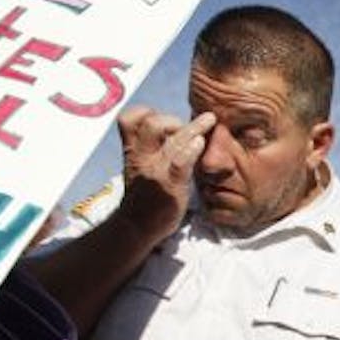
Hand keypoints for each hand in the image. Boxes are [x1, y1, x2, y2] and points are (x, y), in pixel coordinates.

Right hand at [114, 107, 215, 241]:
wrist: (136, 226)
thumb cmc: (144, 196)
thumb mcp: (139, 167)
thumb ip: (151, 149)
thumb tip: (172, 132)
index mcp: (132, 151)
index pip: (129, 119)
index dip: (145, 112)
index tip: (161, 119)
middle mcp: (141, 157)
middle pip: (151, 123)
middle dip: (171, 119)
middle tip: (186, 129)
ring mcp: (155, 170)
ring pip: (172, 140)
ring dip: (194, 127)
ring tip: (210, 120)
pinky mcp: (169, 185)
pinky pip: (179, 161)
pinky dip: (191, 150)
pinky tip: (201, 143)